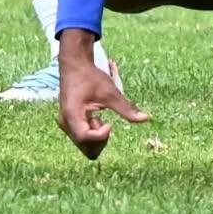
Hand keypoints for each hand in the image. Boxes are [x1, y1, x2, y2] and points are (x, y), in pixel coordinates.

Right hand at [57, 31, 149, 159]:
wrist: (75, 64)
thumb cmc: (91, 76)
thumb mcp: (110, 92)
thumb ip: (126, 108)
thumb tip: (146, 118)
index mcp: (72, 116)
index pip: (87, 139)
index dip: (101, 135)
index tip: (110, 123)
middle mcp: (66, 124)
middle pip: (87, 149)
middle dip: (100, 139)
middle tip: (105, 121)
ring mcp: (66, 125)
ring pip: (85, 146)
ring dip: (96, 136)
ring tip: (98, 117)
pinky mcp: (69, 123)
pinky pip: (83, 138)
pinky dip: (92, 132)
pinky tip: (95, 116)